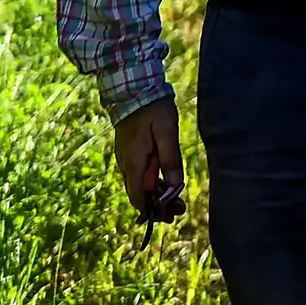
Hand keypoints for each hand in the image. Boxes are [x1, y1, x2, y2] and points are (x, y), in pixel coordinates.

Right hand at [113, 97, 183, 216]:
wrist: (134, 90)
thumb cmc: (152, 109)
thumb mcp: (167, 132)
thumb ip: (170, 159)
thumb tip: (176, 186)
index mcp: (134, 163)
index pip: (138, 198)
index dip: (153, 210)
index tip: (170, 214)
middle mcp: (126, 165)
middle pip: (139, 195)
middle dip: (158, 205)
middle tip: (179, 210)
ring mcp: (126, 159)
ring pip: (140, 185)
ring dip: (156, 194)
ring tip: (177, 199)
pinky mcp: (130, 153)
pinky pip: (140, 174)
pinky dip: (152, 182)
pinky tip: (165, 181)